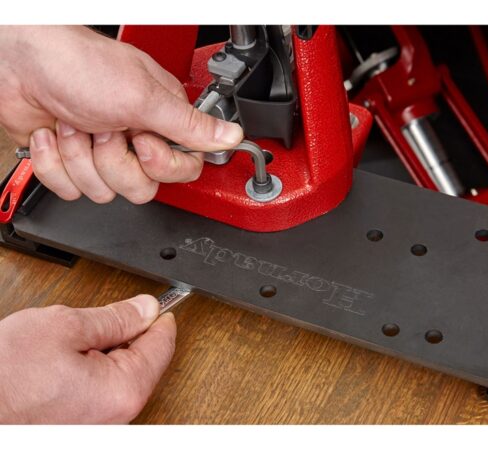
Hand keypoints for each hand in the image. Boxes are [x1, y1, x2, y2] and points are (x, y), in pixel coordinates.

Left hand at [0, 25, 242, 203]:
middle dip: (112, 161)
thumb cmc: (78, 65)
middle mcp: (133, 140)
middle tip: (102, 128)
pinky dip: (53, 161)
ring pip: (102, 191)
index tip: (142, 142)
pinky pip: (68, 189)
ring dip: (78, 156)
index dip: (159, 165)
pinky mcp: (70, 162)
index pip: (181, 170)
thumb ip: (190, 125)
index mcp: (161, 122)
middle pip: (140, 188)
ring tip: (73, 123)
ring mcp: (100, 153)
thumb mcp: (143, 97)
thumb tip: (234, 136)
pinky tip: (52, 133)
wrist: (17, 62)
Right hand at [0, 295, 175, 423]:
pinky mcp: (81, 424)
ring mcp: (99, 423)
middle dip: (129, 333)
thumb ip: (115, 317)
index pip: (162, 345)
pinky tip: (67, 361)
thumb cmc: (6, 376)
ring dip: (106, 351)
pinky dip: (92, 369)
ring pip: (120, 374)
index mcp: (123, 389)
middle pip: (144, 360)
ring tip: (74, 342)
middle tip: (106, 316)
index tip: (159, 303)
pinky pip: (101, 389)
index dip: (159, 317)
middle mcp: (117, 414)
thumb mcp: (66, 327)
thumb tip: (146, 308)